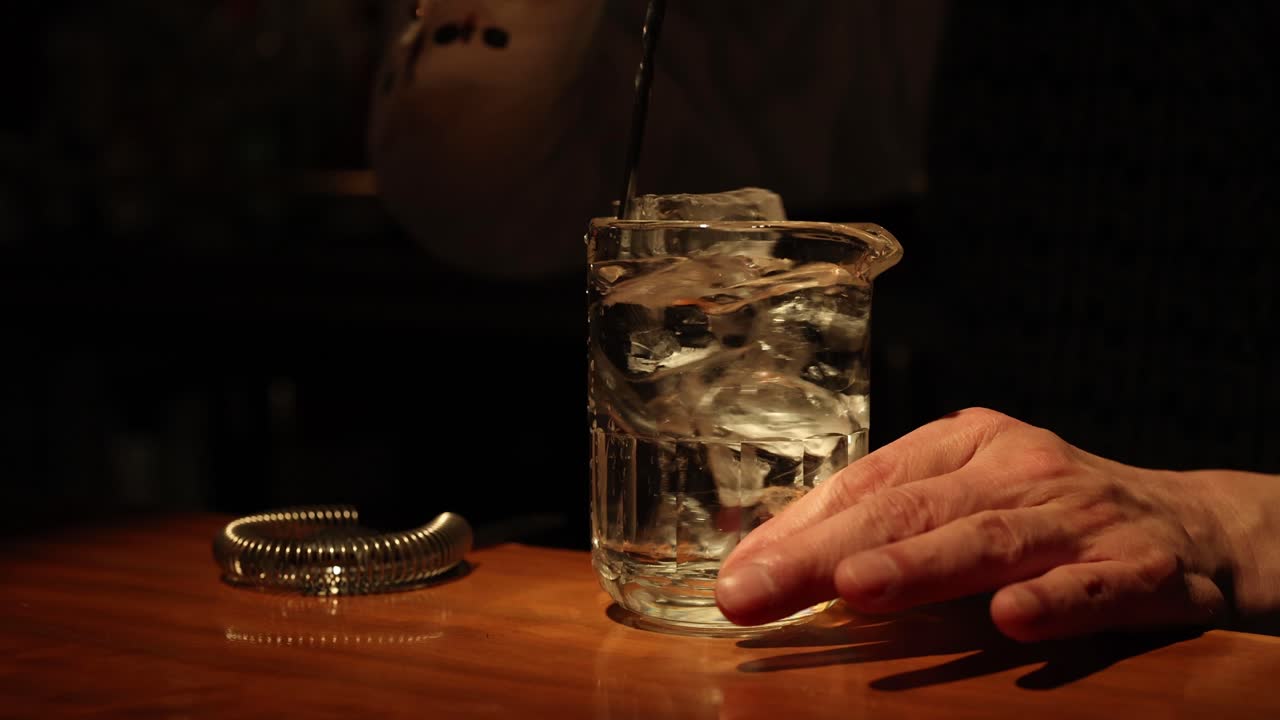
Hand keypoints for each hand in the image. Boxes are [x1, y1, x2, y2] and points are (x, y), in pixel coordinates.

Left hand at [715, 408, 1279, 640]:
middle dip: (825, 553)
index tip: (738, 574)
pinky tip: (1012, 619)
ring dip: (919, 565)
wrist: (1192, 524)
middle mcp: (1017, 468)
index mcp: (965, 444)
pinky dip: (1056, 599)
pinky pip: (1095, 585)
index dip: (798, 528)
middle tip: (756, 592)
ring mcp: (1079, 514)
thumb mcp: (964, 496)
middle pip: (909, 510)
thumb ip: (879, 520)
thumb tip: (765, 560)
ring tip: (855, 587)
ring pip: (990, 539)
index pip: (867, 483)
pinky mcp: (1143, 566)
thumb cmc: (1046, 514)